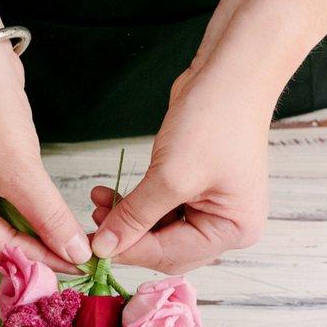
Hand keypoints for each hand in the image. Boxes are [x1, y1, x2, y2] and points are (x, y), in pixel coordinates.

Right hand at [0, 44, 91, 271]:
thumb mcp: (21, 170)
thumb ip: (49, 217)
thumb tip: (76, 252)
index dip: (41, 258)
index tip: (79, 266)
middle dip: (39, 245)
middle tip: (79, 256)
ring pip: (4, 220)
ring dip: (36, 226)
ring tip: (72, 239)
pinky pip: (3, 198)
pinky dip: (28, 206)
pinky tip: (53, 215)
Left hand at [89, 66, 270, 273]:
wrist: (230, 72)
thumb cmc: (214, 121)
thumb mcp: (170, 176)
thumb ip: (135, 216)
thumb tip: (104, 248)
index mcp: (234, 230)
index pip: (171, 255)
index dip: (130, 251)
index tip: (93, 247)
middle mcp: (227, 224)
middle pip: (166, 248)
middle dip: (129, 237)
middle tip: (94, 227)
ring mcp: (212, 206)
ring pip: (159, 230)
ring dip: (127, 219)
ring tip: (98, 203)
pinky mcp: (195, 187)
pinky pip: (160, 208)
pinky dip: (136, 204)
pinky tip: (110, 195)